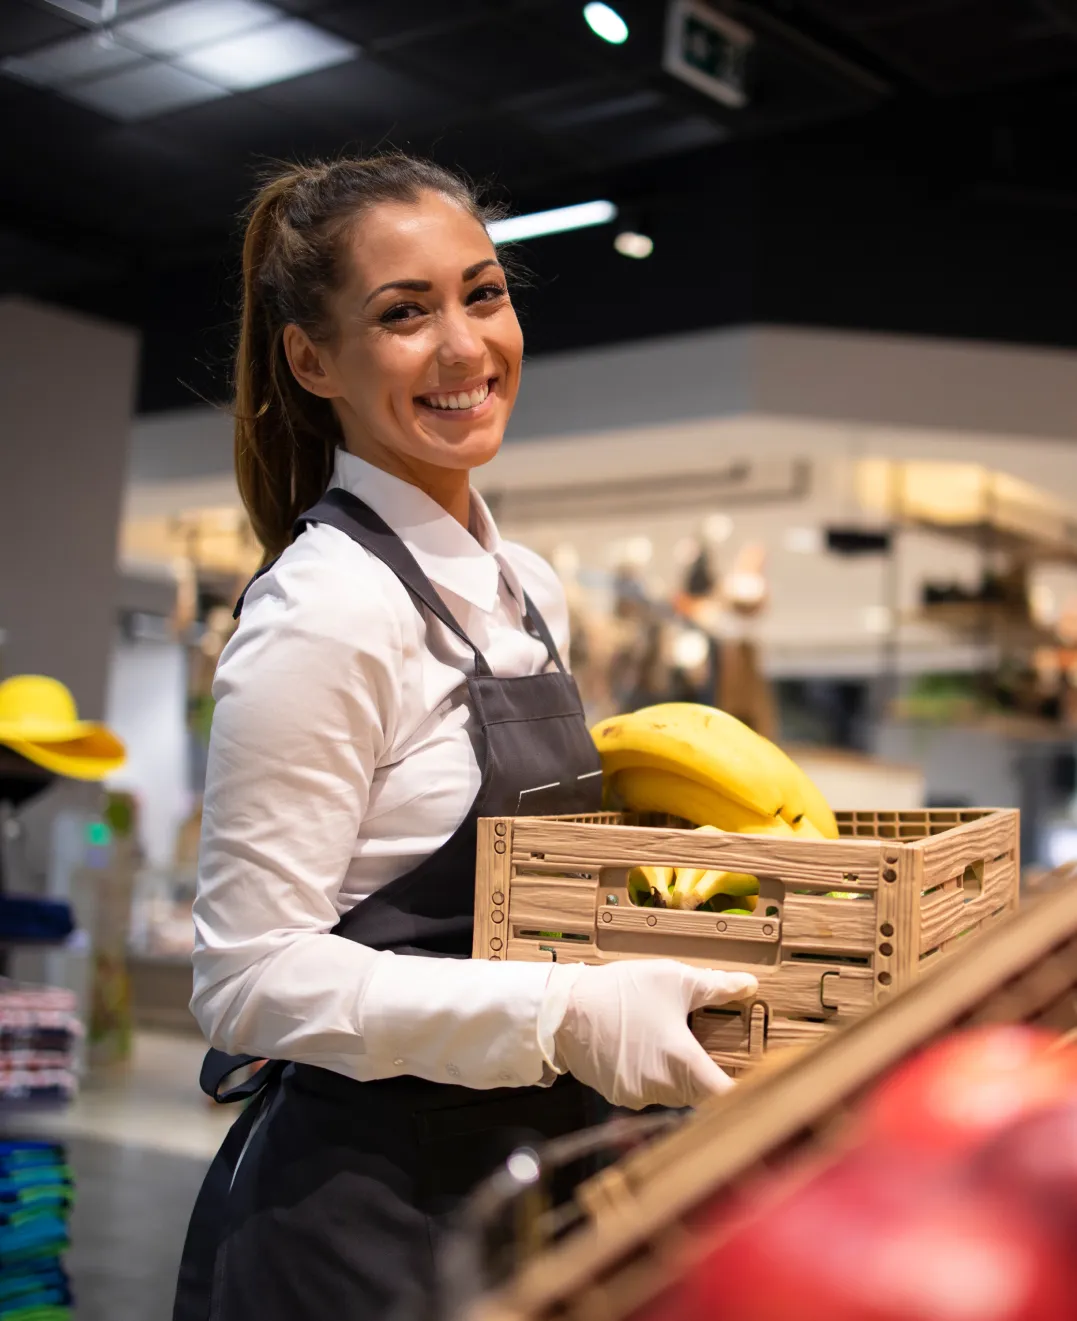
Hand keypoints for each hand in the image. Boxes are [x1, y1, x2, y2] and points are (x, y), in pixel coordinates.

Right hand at [544, 959, 757, 1109]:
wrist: (563, 1009)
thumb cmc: (622, 991)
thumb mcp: (672, 979)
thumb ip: (715, 986)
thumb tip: (749, 984)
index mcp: (683, 1063)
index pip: (727, 1097)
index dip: (746, 1094)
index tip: (758, 1087)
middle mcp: (663, 1088)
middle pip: (701, 1094)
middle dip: (708, 1074)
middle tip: (712, 1049)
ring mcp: (639, 1097)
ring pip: (674, 1092)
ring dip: (678, 1074)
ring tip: (668, 1040)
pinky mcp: (619, 1096)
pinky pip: (647, 1090)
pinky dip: (651, 1075)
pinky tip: (641, 1048)